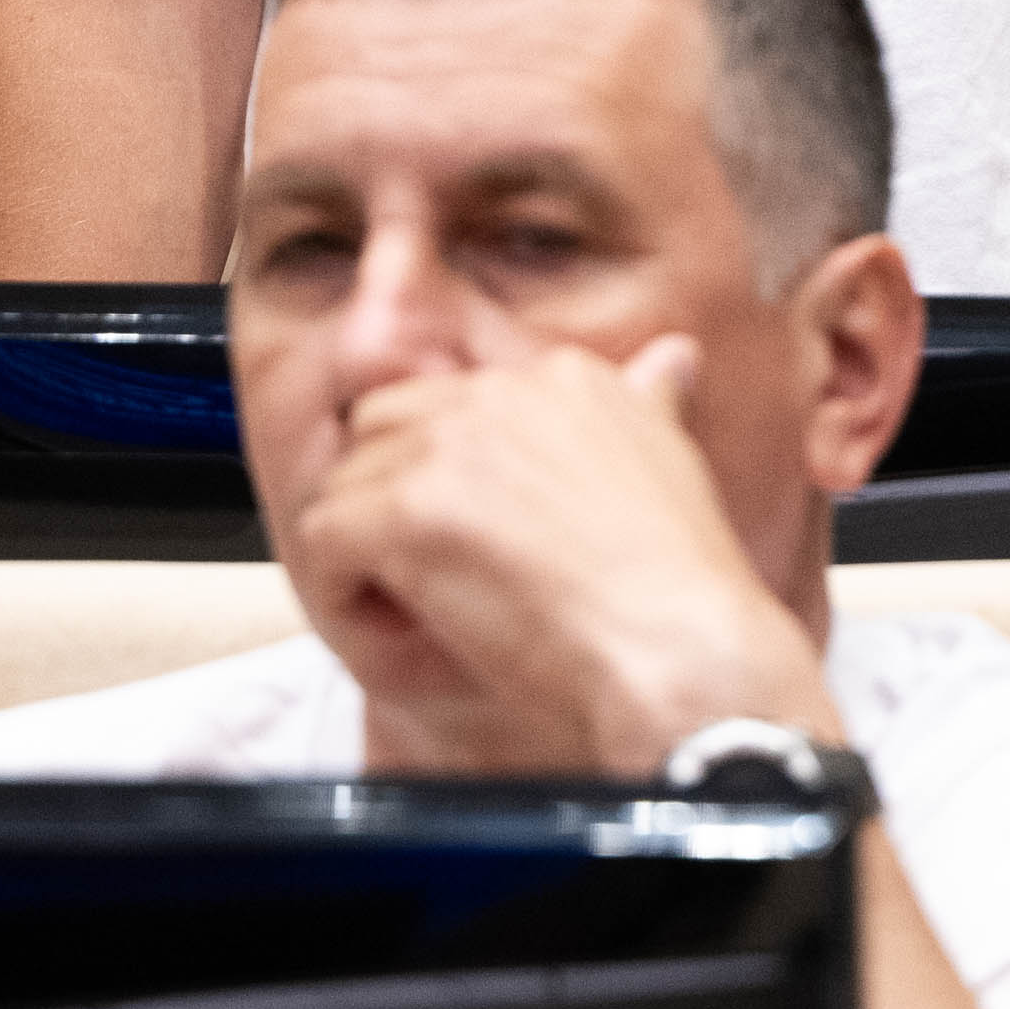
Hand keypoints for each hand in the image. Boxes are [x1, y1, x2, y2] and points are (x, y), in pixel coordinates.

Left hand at [281, 333, 832, 771]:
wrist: (683, 652)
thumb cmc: (678, 588)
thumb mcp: (671, 461)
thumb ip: (650, 403)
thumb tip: (673, 356)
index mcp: (564, 376)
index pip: (454, 404)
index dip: (453, 483)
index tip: (486, 544)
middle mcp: (502, 391)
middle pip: (383, 428)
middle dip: (390, 503)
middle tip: (438, 578)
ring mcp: (450, 444)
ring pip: (346, 487)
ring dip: (371, 557)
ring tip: (432, 616)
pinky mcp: (407, 509)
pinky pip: (326, 541)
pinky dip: (349, 598)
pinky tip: (411, 633)